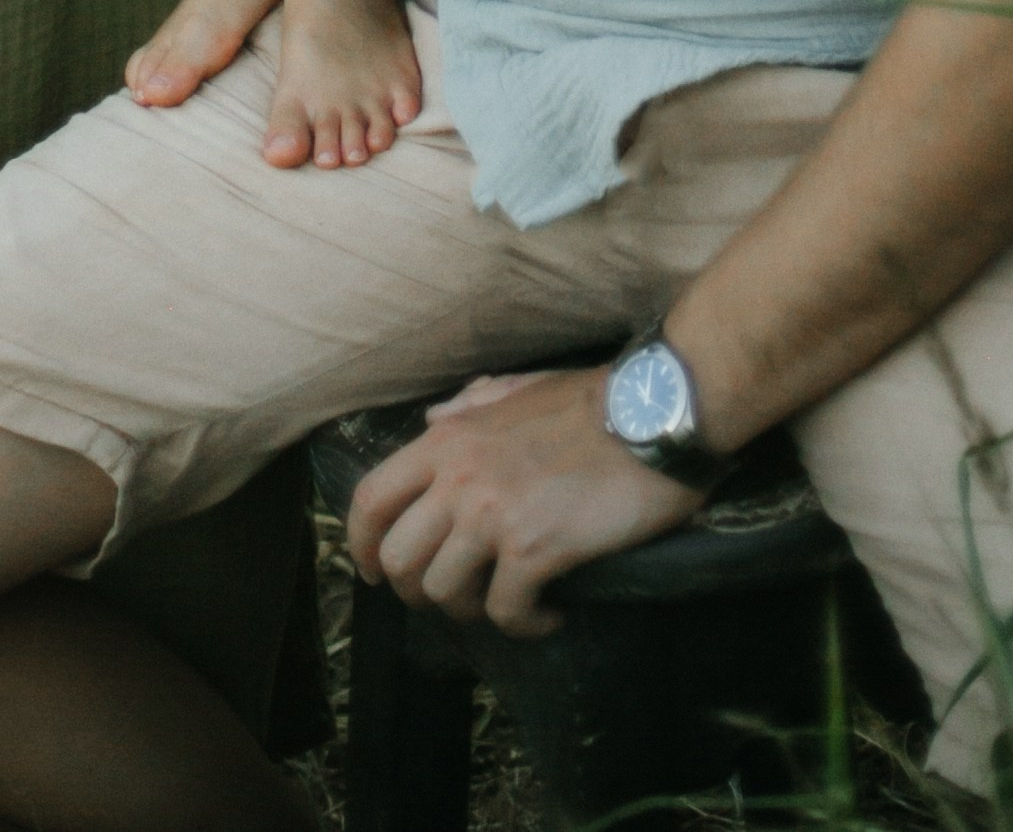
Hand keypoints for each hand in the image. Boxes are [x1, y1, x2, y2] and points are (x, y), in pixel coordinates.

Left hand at [344, 365, 695, 640]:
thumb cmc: (592, 401)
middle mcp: (458, 478)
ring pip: (441, 592)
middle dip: (415, 590)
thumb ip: (468, 405)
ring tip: (506, 599)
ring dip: (471, 609)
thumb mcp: (518, 388)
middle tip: (453, 595)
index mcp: (449, 438)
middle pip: (398, 558)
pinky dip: (525, 624)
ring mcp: (492, 515)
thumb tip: (431, 421)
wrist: (652, 416)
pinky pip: (504, 612)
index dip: (360, 544)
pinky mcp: (533, 550)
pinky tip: (551, 611)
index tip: (372, 571)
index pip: (371, 498)